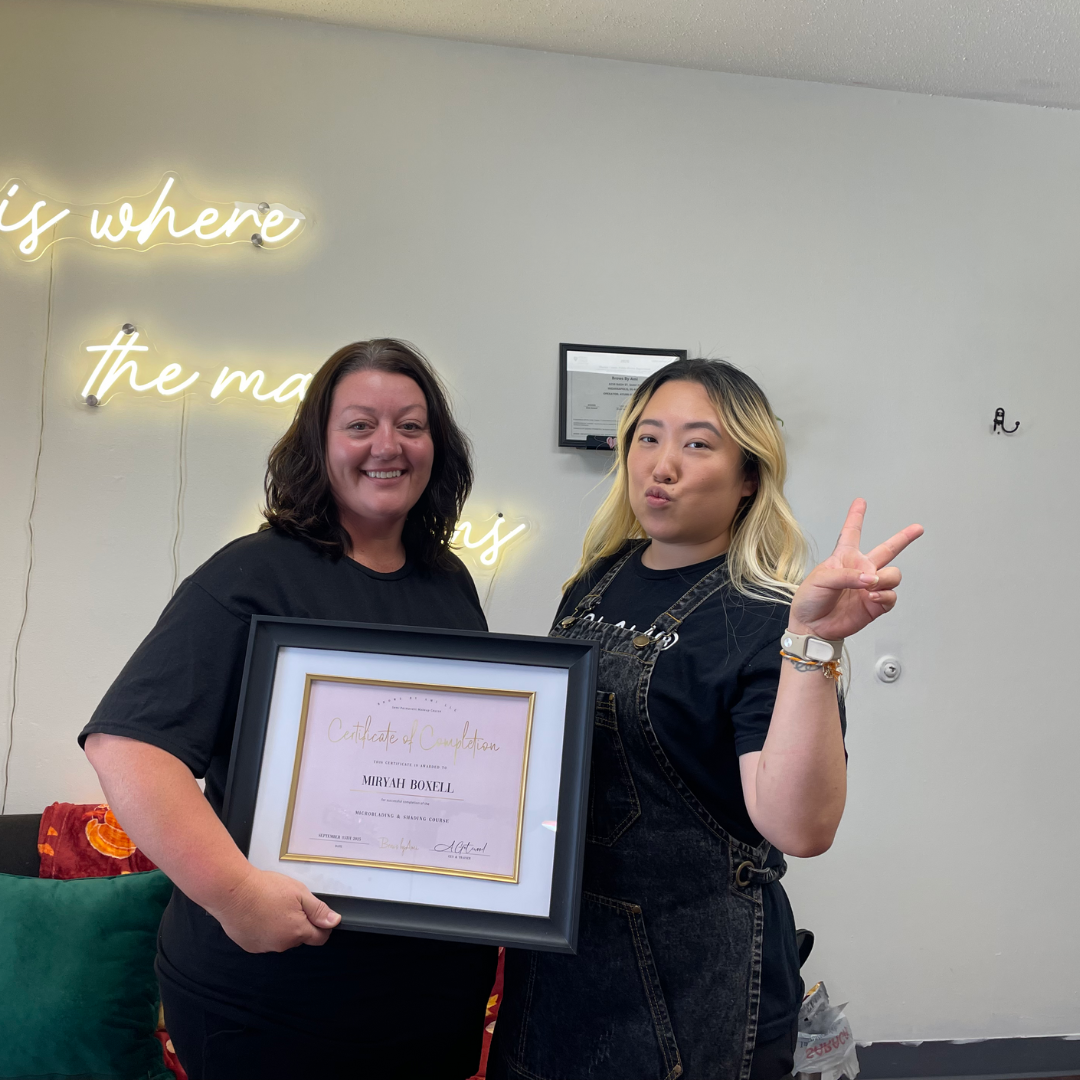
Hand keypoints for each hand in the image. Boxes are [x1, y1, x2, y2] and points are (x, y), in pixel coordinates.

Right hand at [209, 867, 341, 952]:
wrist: (232, 892)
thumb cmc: (265, 889)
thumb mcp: (299, 892)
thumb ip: (318, 910)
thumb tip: (334, 922)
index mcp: (297, 932)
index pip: (319, 938)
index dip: (322, 926)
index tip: (316, 914)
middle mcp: (281, 945)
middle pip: (299, 937)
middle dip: (299, 923)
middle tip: (289, 903)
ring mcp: (264, 947)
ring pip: (281, 939)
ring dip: (281, 927)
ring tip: (271, 906)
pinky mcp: (249, 945)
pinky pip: (264, 939)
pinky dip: (265, 929)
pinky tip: (258, 914)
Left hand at [788, 499, 922, 640]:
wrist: (812, 626)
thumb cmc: (810, 599)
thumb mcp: (821, 579)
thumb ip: (847, 575)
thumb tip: (871, 579)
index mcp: (844, 558)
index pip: (852, 533)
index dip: (856, 516)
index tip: (860, 502)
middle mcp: (861, 570)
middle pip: (887, 550)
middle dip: (904, 538)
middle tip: (918, 528)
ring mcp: (870, 587)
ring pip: (893, 575)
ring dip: (885, 579)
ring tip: (869, 586)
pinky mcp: (875, 604)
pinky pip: (891, 596)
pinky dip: (884, 595)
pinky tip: (871, 596)